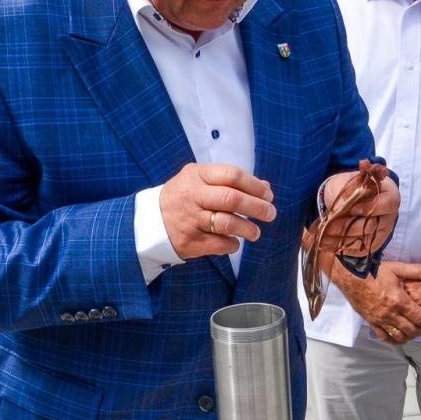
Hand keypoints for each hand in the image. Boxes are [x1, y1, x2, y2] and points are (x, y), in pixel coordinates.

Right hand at [160, 162, 276, 260]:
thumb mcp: (201, 179)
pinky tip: (234, 241)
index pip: (232, 175)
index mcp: (197, 175)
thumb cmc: (184, 196)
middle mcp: (193, 196)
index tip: (267, 195)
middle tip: (270, 214)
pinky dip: (232, 244)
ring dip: (248, 229)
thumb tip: (265, 188)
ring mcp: (191, 219)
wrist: (150, 221)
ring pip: (228, 223)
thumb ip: (231, 181)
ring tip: (255, 232)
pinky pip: (220, 244)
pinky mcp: (190, 241)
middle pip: (232, 199)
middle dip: (257, 207)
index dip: (254, 185)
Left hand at [315, 169, 398, 255]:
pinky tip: (327, 242)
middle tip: (329, 223)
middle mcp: (390, 215)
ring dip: (342, 237)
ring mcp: (382, 232)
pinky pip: (358, 249)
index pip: (387, 203)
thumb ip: (345, 191)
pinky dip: (341, 246)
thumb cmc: (348, 188)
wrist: (346, 199)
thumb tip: (343, 204)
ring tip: (323, 234)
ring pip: (364, 239)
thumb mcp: (344, 182)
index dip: (367, 206)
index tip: (348, 207)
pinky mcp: (372, 244)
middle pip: (372, 224)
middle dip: (348, 225)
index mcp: (389, 194)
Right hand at [337, 260, 420, 342]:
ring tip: (415, 333)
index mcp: (399, 300)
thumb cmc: (373, 270)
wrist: (350, 275)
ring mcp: (379, 319)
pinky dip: (393, 340)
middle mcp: (390, 313)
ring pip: (398, 336)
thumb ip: (419, 271)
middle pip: (411, 330)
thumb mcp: (397, 268)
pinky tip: (399, 338)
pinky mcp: (370, 321)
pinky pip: (383, 336)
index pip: (420, 318)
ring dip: (409, 337)